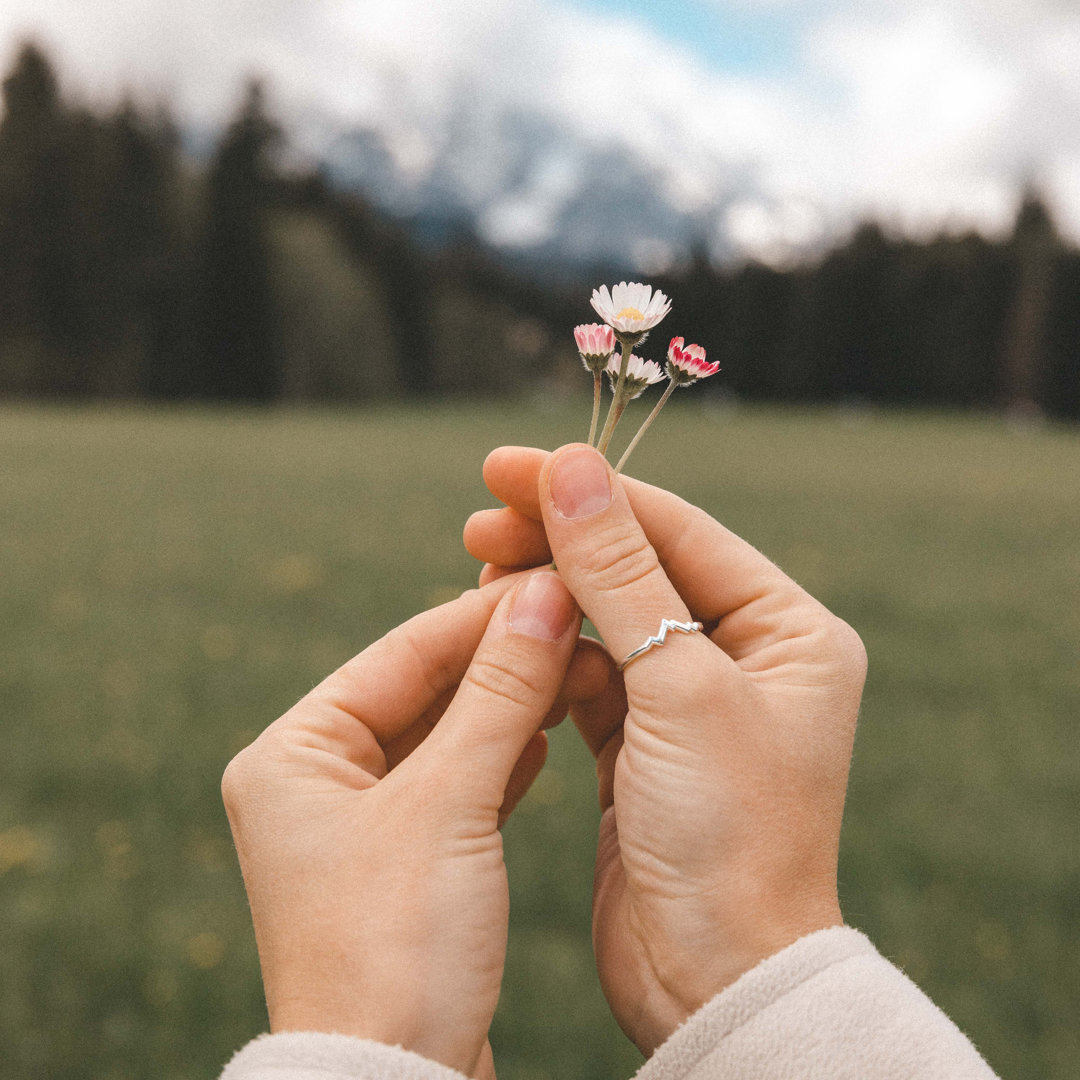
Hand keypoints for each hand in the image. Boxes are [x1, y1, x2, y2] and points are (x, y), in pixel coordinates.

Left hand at [222, 571, 606, 1078]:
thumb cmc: (396, 949)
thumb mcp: (448, 805)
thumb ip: (500, 694)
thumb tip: (544, 595)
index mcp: (293, 754)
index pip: (401, 652)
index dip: (483, 616)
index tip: (555, 581)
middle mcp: (315, 782)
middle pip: (424, 689)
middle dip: (502, 659)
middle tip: (576, 621)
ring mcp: (358, 826)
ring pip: (446, 736)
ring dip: (510, 705)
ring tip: (575, 666)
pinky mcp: (402, 865)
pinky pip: (457, 785)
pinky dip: (503, 757)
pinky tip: (547, 735)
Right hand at [464, 445, 865, 1054]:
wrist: (715, 979)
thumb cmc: (726, 836)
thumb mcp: (678, 687)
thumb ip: (621, 572)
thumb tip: (571, 467)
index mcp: (791, 632)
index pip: (678, 531)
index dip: (592, 494)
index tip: (505, 468)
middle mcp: (749, 659)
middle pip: (640, 569)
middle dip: (561, 541)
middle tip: (479, 519)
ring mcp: (694, 703)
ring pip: (608, 622)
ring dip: (548, 595)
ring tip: (480, 571)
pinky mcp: (645, 745)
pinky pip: (590, 677)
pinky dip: (549, 656)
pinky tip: (506, 638)